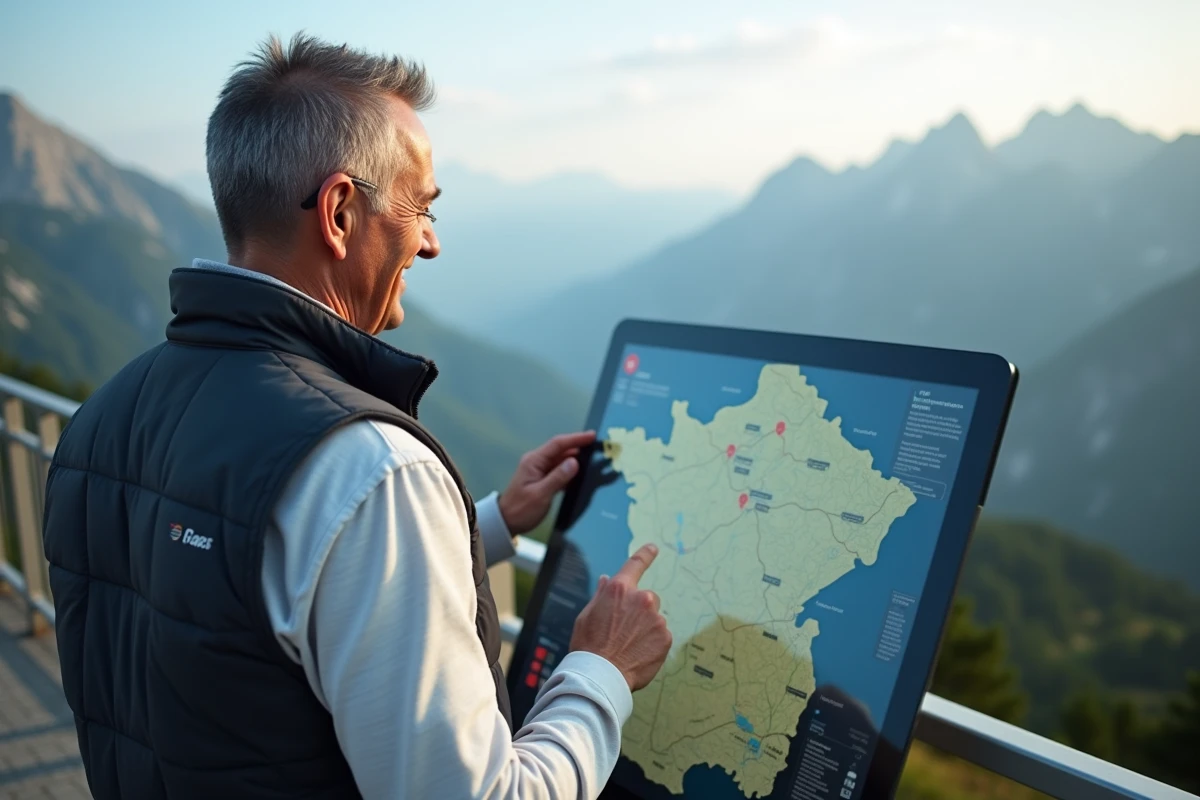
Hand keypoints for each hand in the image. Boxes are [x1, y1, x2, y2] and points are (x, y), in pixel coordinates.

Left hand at [498, 431, 594, 535]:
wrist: (506, 522)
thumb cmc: (521, 509)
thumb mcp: (540, 495)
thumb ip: (558, 477)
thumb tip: (575, 462)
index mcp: (534, 461)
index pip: (557, 444)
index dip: (576, 438)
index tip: (592, 436)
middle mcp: (537, 462)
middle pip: (561, 450)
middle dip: (579, 447)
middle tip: (598, 448)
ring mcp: (540, 470)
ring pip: (562, 461)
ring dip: (577, 460)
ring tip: (594, 460)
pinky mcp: (543, 480)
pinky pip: (560, 471)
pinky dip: (571, 472)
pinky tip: (582, 475)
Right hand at [569, 544, 671, 690]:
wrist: (600, 675)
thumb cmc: (589, 646)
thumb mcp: (587, 615)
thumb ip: (602, 595)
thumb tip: (608, 580)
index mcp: (619, 590)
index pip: (635, 565)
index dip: (645, 554)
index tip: (653, 548)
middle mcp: (640, 599)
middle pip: (647, 598)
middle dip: (640, 610)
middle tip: (624, 630)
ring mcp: (655, 618)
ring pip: (654, 618)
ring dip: (646, 628)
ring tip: (629, 646)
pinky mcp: (665, 637)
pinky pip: (661, 636)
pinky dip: (653, 643)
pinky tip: (638, 654)